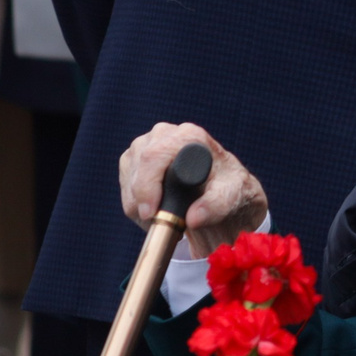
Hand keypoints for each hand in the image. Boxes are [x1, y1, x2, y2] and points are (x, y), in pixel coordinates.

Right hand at [118, 122, 268, 257]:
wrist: (221, 191)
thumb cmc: (229, 189)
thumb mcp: (231, 196)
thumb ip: (216, 206)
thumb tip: (193, 218)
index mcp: (188, 136)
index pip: (154, 156)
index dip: (148, 186)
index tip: (152, 213)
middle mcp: (164, 133)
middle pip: (137, 167)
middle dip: (143, 200)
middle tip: (160, 221)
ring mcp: (146, 144)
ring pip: (128, 179)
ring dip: (139, 204)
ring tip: (164, 216)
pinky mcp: (134, 158)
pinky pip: (124, 186)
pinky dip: (135, 204)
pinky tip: (155, 210)